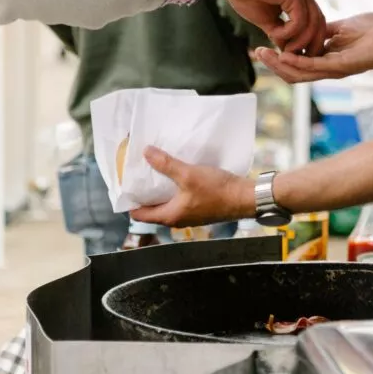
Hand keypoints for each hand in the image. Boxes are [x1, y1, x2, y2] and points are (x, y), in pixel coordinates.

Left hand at [129, 147, 254, 226]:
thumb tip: (146, 153)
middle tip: (140, 175)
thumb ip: (166, 164)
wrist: (246, 198)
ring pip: (168, 205)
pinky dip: (176, 191)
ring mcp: (191, 216)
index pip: (139, 214)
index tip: (126, 184)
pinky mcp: (202, 210)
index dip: (130, 200)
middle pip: (152, 209)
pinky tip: (180, 177)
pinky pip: (181, 202)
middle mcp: (178, 220)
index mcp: (170, 216)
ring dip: (162, 192)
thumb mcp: (189, 174)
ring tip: (159, 173)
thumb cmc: (217, 191)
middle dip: (145, 193)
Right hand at [207, 0, 325, 54]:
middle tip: (302, 59)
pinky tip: (274, 35)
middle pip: (320, 22)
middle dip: (313, 43)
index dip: (310, 39)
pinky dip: (289, 33)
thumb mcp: (265, 19)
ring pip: (313, 23)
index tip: (301, 55)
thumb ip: (278, 31)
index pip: (314, 21)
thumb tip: (285, 48)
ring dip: (300, 42)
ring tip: (285, 51)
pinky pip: (299, 21)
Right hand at [256, 12, 372, 82]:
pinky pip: (313, 67)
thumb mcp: (342, 25)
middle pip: (294, 72)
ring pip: (300, 73)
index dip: (279, 57)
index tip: (262, 46)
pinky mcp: (340, 66)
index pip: (297, 62)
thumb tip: (309, 25)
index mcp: (327, 58)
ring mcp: (334, 69)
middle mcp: (328, 67)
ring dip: (280, 65)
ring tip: (262, 54)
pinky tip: (283, 55)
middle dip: (273, 64)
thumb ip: (325, 29)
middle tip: (256, 53)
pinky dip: (297, 62)